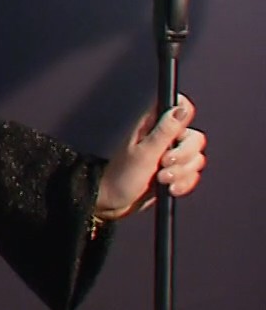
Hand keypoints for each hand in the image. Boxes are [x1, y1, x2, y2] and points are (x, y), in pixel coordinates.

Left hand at [95, 95, 207, 219]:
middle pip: (195, 138)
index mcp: (153, 125)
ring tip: (161, 179)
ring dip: (182, 172)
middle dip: (184, 155)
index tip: (177, 135)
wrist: (115, 202)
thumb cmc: (121, 175)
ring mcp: (171, 156)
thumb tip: (181, 108)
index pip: (178, 106)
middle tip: (164, 163)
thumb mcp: (144, 152)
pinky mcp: (175, 173)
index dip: (185, 116)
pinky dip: (184, 183)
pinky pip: (192, 175)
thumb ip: (165, 131)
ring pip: (196, 159)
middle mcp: (165, 138)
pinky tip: (170, 189)